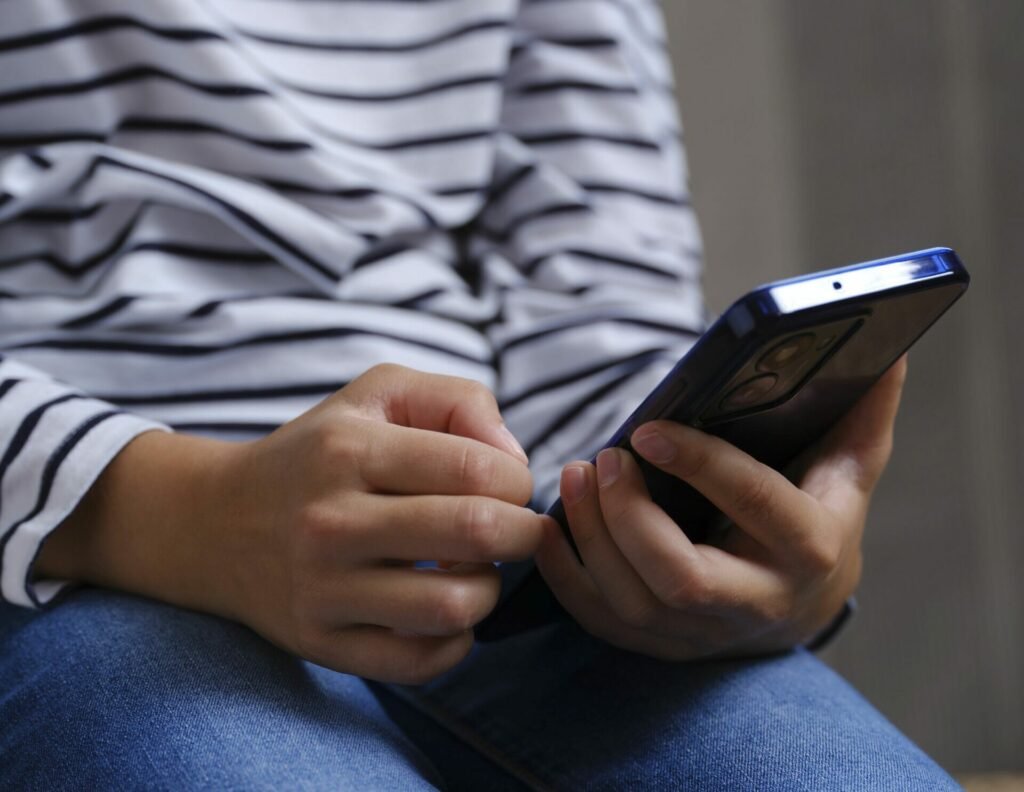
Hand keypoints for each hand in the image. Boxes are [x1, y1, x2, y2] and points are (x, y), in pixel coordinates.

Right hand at [39, 365, 544, 683]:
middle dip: (523, 533)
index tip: (509, 486)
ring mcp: (321, 589)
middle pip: (474, 533)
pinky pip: (418, 661)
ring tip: (475, 569)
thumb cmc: (319, 452)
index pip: (475, 468)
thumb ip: (458, 401)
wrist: (215, 521)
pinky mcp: (319, 642)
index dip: (518, 481)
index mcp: (350, 449)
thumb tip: (514, 458)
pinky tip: (446, 609)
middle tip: (517, 530)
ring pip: (453, 606)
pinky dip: (455, 642)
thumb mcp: (377, 395)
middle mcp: (332, 520)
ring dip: (489, 588)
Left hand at [535, 357, 907, 659]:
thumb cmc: (817, 520)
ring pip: (633, 601)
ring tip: (572, 477)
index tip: (649, 427)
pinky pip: (602, 621)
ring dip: (591, 538)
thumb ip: (861, 416)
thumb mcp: (847, 471)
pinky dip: (567, 577)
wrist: (800, 604)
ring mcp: (703, 634)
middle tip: (602, 459)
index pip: (756, 507)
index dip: (703, 466)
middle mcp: (756, 603)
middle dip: (631, 518)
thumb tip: (888, 354)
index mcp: (808, 550)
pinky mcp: (661, 645)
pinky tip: (551, 528)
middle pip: (682, 577)